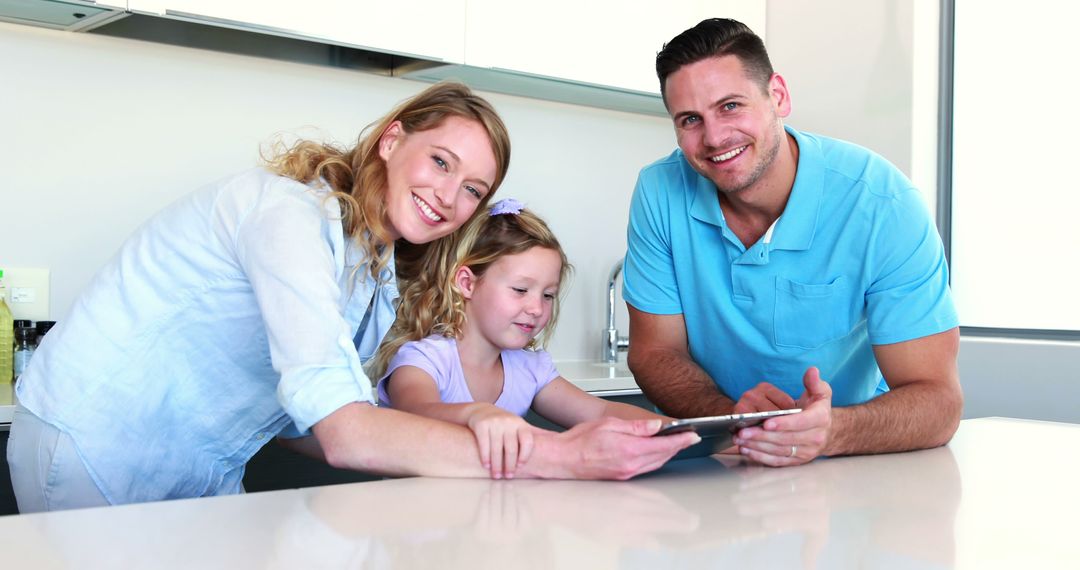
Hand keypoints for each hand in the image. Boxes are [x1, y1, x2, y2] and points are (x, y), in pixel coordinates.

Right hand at [466, 405, 536, 478]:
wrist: (481, 410)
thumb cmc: (503, 424)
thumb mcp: (517, 426)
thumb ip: (530, 435)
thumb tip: (552, 444)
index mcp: (521, 424)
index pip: (527, 441)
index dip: (525, 456)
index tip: (520, 467)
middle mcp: (509, 422)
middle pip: (511, 448)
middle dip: (509, 465)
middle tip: (508, 477)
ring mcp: (494, 423)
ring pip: (497, 449)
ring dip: (497, 465)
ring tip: (497, 476)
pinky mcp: (481, 425)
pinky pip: (484, 445)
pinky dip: (485, 457)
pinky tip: (486, 466)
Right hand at [542, 417, 700, 479]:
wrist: (562, 459)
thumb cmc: (579, 441)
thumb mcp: (609, 424)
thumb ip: (635, 427)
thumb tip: (656, 426)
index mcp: (629, 450)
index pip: (664, 445)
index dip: (681, 440)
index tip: (693, 435)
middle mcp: (630, 466)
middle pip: (663, 457)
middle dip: (679, 449)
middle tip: (691, 440)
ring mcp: (626, 475)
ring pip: (656, 466)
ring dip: (669, 457)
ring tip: (679, 447)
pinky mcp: (621, 479)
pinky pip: (646, 471)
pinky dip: (657, 463)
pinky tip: (659, 457)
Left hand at [733, 367, 832, 465]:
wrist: (825, 430)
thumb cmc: (817, 407)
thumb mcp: (820, 392)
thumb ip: (813, 382)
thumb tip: (811, 371)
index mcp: (821, 419)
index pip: (801, 422)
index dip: (784, 423)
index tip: (766, 422)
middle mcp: (816, 438)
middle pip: (786, 438)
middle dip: (762, 435)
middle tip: (743, 431)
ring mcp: (806, 452)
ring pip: (779, 451)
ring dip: (758, 446)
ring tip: (740, 440)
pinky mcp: (797, 461)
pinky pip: (777, 461)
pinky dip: (761, 457)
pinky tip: (747, 450)